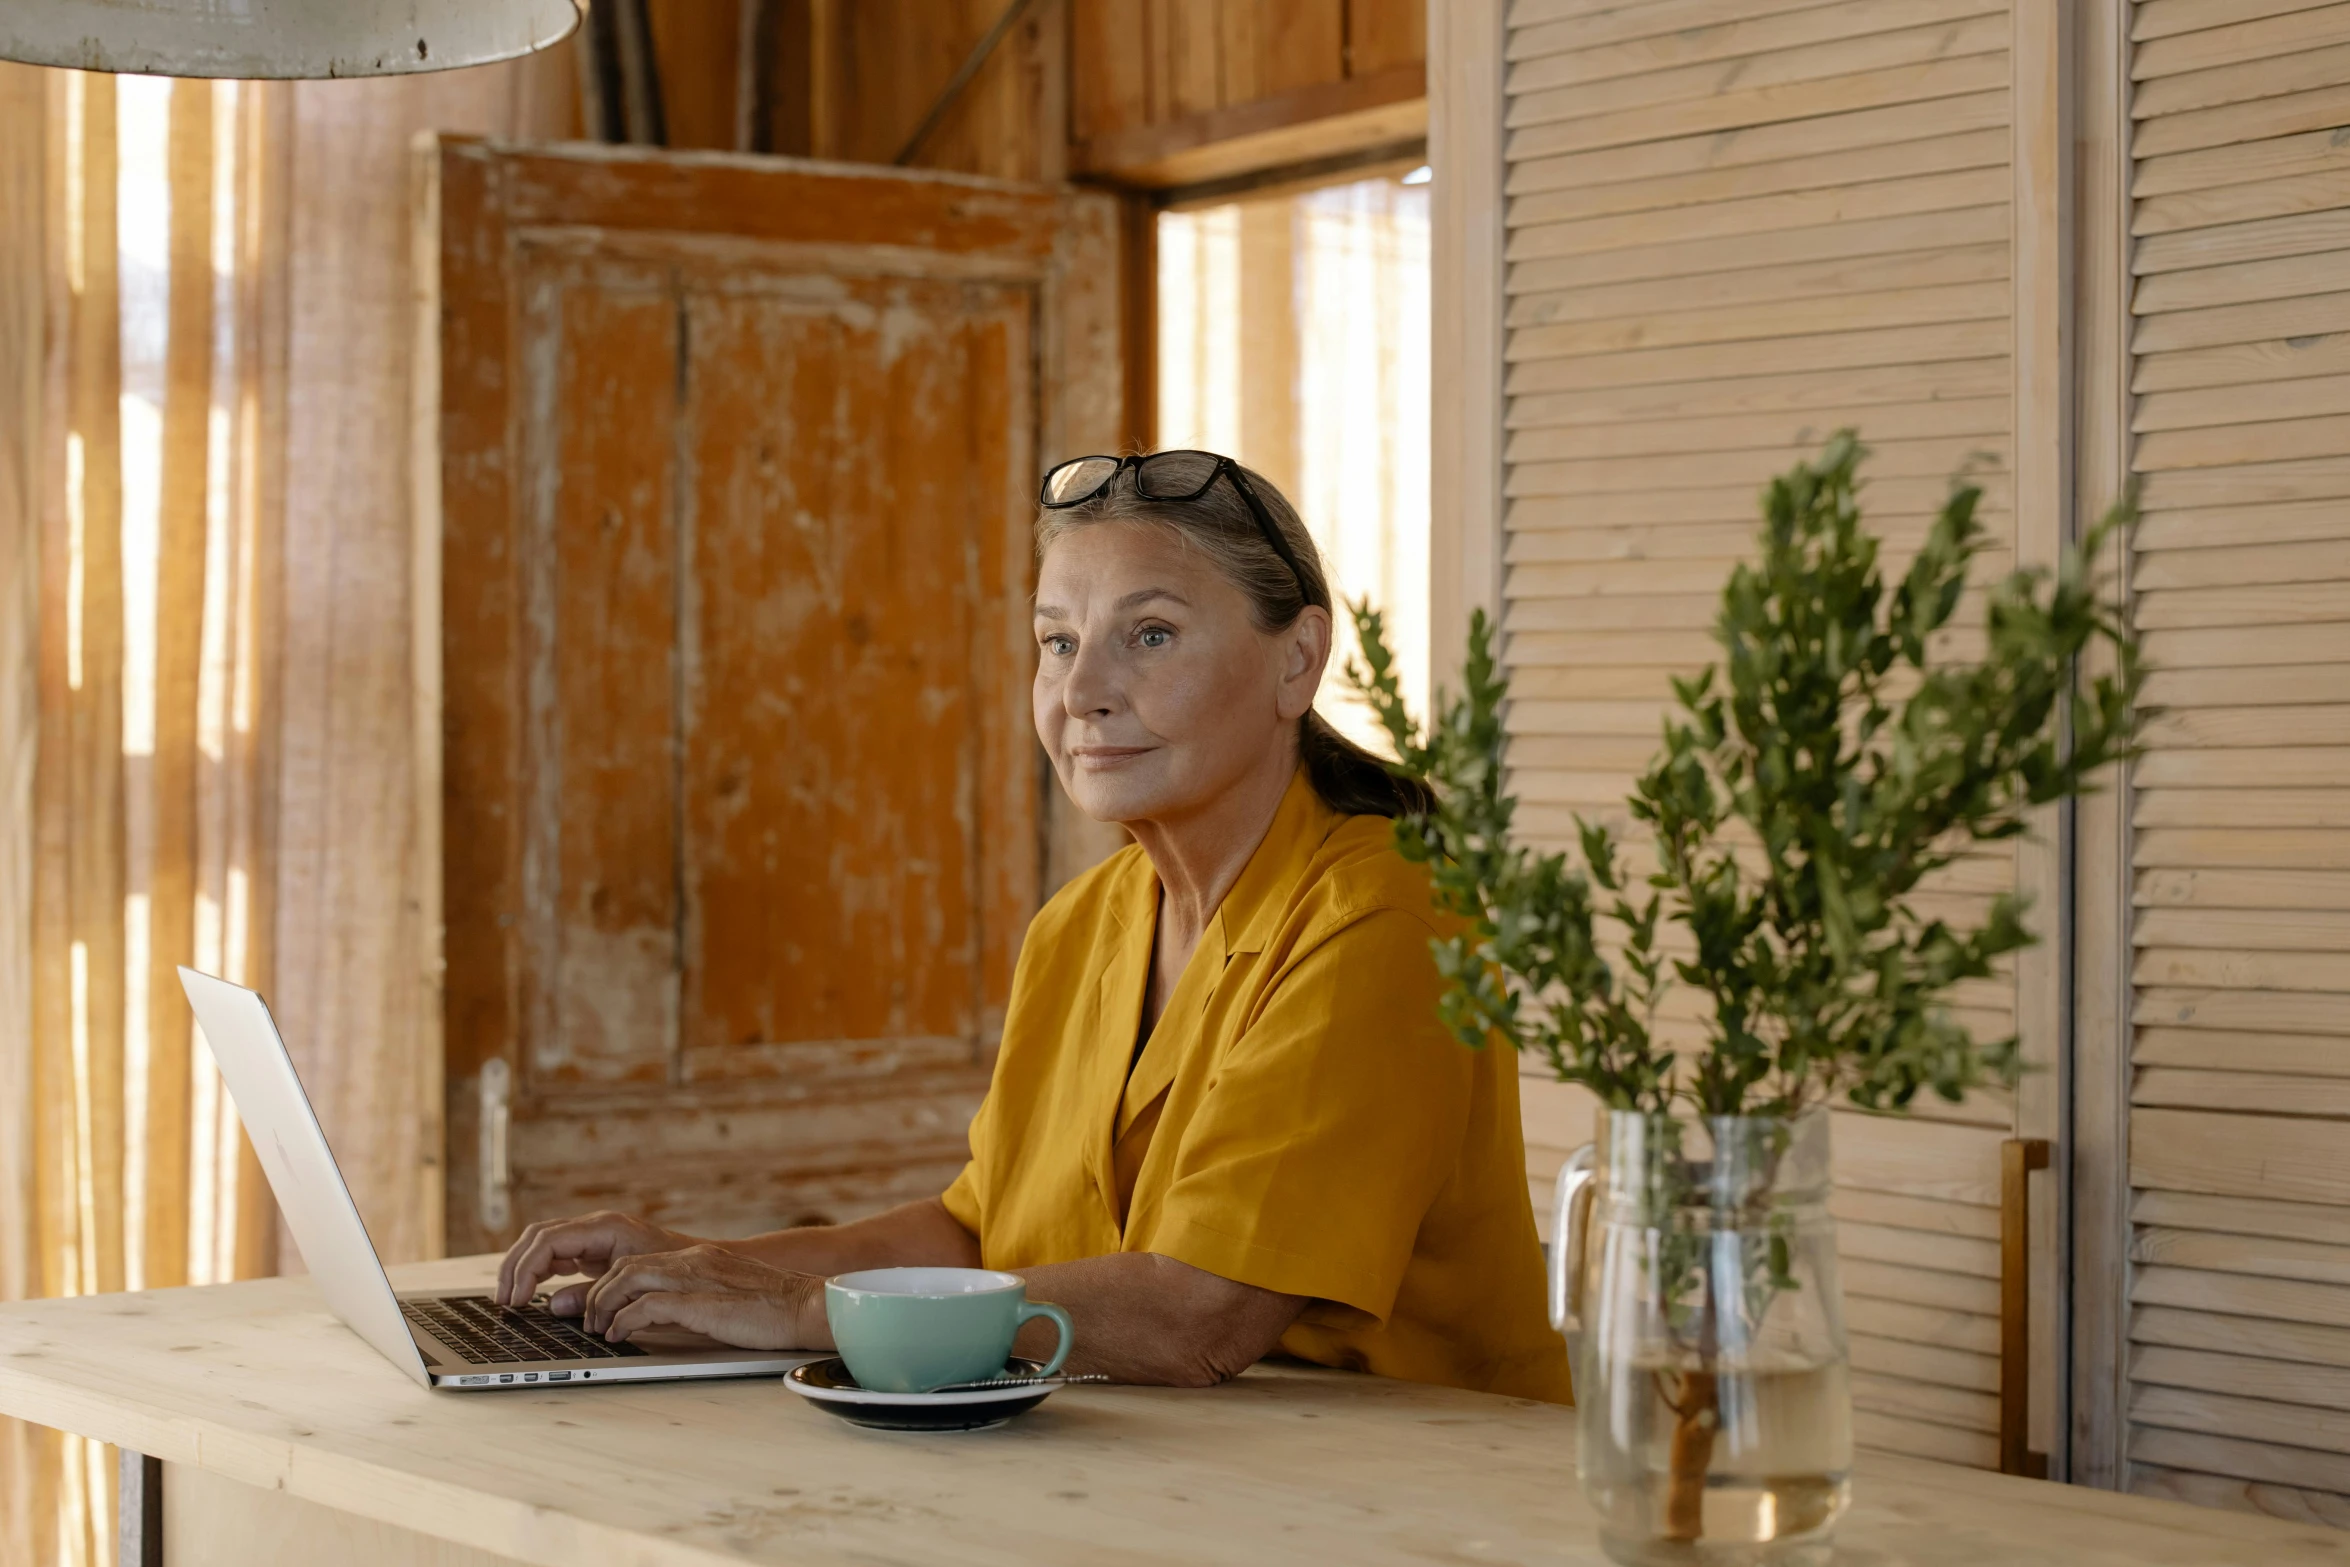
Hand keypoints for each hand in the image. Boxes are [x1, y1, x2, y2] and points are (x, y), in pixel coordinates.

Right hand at [496, 1210, 692, 1310]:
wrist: (696, 1262)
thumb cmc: (671, 1270)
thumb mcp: (631, 1285)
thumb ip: (591, 1295)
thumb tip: (552, 1306)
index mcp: (604, 1227)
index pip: (548, 1240)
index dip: (526, 1269)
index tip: (516, 1299)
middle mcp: (594, 1226)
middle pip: (537, 1236)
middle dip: (515, 1266)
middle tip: (504, 1300)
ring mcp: (591, 1235)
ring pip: (541, 1242)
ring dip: (521, 1268)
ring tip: (509, 1298)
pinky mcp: (592, 1248)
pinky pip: (555, 1253)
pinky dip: (538, 1270)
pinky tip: (528, 1292)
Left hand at [578, 1244, 827, 1350]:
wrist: (810, 1306)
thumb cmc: (772, 1310)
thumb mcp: (724, 1296)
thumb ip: (690, 1300)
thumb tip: (650, 1318)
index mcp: (698, 1258)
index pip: (637, 1260)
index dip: (609, 1284)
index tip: (597, 1308)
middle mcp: (693, 1261)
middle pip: (624, 1266)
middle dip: (597, 1294)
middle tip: (589, 1321)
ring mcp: (697, 1278)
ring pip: (628, 1278)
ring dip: (604, 1305)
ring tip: (599, 1329)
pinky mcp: (703, 1302)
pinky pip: (649, 1304)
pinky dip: (626, 1319)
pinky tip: (620, 1335)